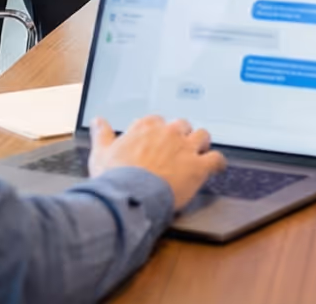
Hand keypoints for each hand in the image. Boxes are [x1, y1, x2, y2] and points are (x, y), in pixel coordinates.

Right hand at [90, 115, 227, 210]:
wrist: (129, 196)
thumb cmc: (115, 177)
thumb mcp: (101, 153)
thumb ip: (102, 134)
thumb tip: (97, 121)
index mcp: (146, 127)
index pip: (157, 120)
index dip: (157, 131)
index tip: (155, 140)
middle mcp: (169, 133)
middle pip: (182, 125)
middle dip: (181, 135)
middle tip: (176, 148)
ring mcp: (185, 148)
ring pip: (202, 136)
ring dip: (201, 144)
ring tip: (199, 152)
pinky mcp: (198, 167)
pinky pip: (216, 159)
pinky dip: (218, 163)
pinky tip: (217, 167)